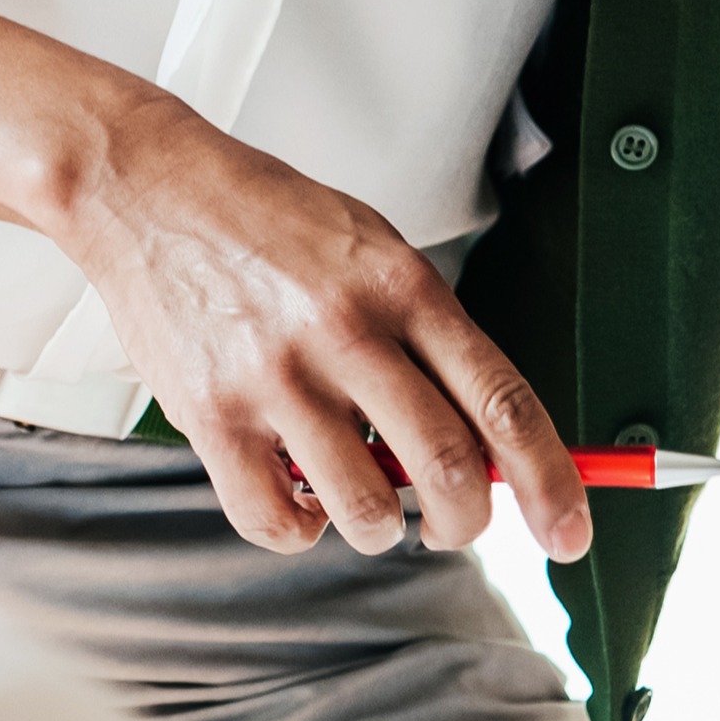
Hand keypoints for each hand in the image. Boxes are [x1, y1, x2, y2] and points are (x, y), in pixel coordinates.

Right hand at [53, 90, 590, 563]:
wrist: (150, 189)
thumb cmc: (267, 220)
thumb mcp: (372, 248)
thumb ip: (427, 336)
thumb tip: (487, 439)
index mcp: (403, 286)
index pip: (503, 400)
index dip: (551, 480)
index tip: (569, 531)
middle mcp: (347, 331)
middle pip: (447, 468)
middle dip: (467, 522)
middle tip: (456, 524)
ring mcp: (277, 377)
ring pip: (367, 509)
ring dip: (382, 529)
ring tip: (368, 503)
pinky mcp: (211, 415)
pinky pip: (274, 520)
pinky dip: (300, 530)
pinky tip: (299, 496)